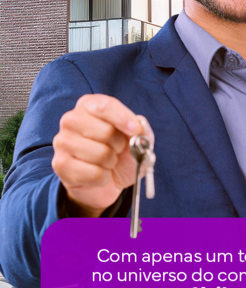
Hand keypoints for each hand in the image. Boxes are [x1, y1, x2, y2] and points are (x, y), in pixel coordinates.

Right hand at [52, 95, 145, 215]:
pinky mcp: (61, 164)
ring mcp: (63, 142)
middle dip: (119, 145)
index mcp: (88, 105)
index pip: (105, 105)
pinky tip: (99, 174)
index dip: (123, 118)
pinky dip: (103, 177)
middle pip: (105, 131)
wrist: (106, 181)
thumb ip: (142, 129)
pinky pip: (94, 174)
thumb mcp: (137, 138)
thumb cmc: (119, 153)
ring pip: (100, 154)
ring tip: (107, 161)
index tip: (136, 130)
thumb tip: (139, 126)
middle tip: (117, 149)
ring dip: (111, 162)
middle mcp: (71, 119)